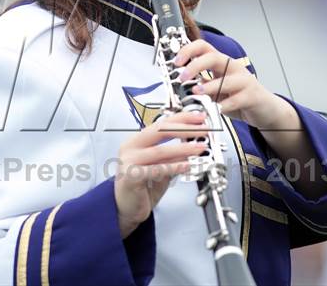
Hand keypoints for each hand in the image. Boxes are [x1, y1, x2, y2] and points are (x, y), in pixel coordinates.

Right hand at [114, 111, 207, 237]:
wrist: (123, 209)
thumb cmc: (140, 188)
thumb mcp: (161, 168)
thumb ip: (173, 157)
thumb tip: (193, 146)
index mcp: (137, 141)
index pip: (161, 123)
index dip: (182, 119)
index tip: (198, 118)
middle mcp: (131, 147)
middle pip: (160, 131)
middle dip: (185, 129)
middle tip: (203, 130)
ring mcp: (129, 161)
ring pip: (160, 150)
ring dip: (183, 148)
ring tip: (199, 148)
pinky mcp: (131, 176)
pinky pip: (156, 169)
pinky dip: (173, 166)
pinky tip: (186, 165)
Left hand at [174, 39, 286, 129]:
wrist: (266, 108)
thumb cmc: (239, 96)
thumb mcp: (216, 89)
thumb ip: (202, 84)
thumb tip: (182, 84)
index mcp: (221, 63)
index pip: (204, 47)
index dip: (188, 51)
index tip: (176, 62)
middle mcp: (233, 68)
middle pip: (214, 57)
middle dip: (195, 65)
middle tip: (182, 77)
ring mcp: (244, 80)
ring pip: (226, 79)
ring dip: (209, 86)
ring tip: (197, 92)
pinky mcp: (252, 95)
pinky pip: (237, 99)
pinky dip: (226, 104)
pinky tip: (218, 109)